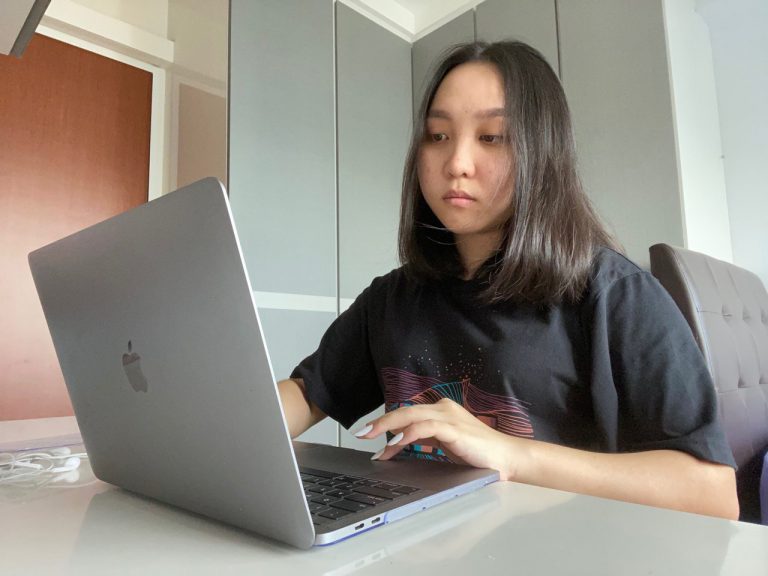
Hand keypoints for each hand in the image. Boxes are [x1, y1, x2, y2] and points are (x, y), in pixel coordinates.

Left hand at [356, 398, 529, 480]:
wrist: (505, 459)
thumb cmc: (477, 453)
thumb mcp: (444, 445)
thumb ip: (423, 440)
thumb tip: (396, 444)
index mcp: (440, 411)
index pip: (406, 413)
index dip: (385, 423)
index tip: (368, 435)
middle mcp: (442, 408)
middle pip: (403, 410)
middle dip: (379, 422)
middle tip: (360, 433)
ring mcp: (448, 417)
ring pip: (409, 415)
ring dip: (386, 427)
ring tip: (370, 438)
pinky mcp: (454, 428)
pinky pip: (424, 427)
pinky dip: (407, 434)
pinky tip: (395, 445)